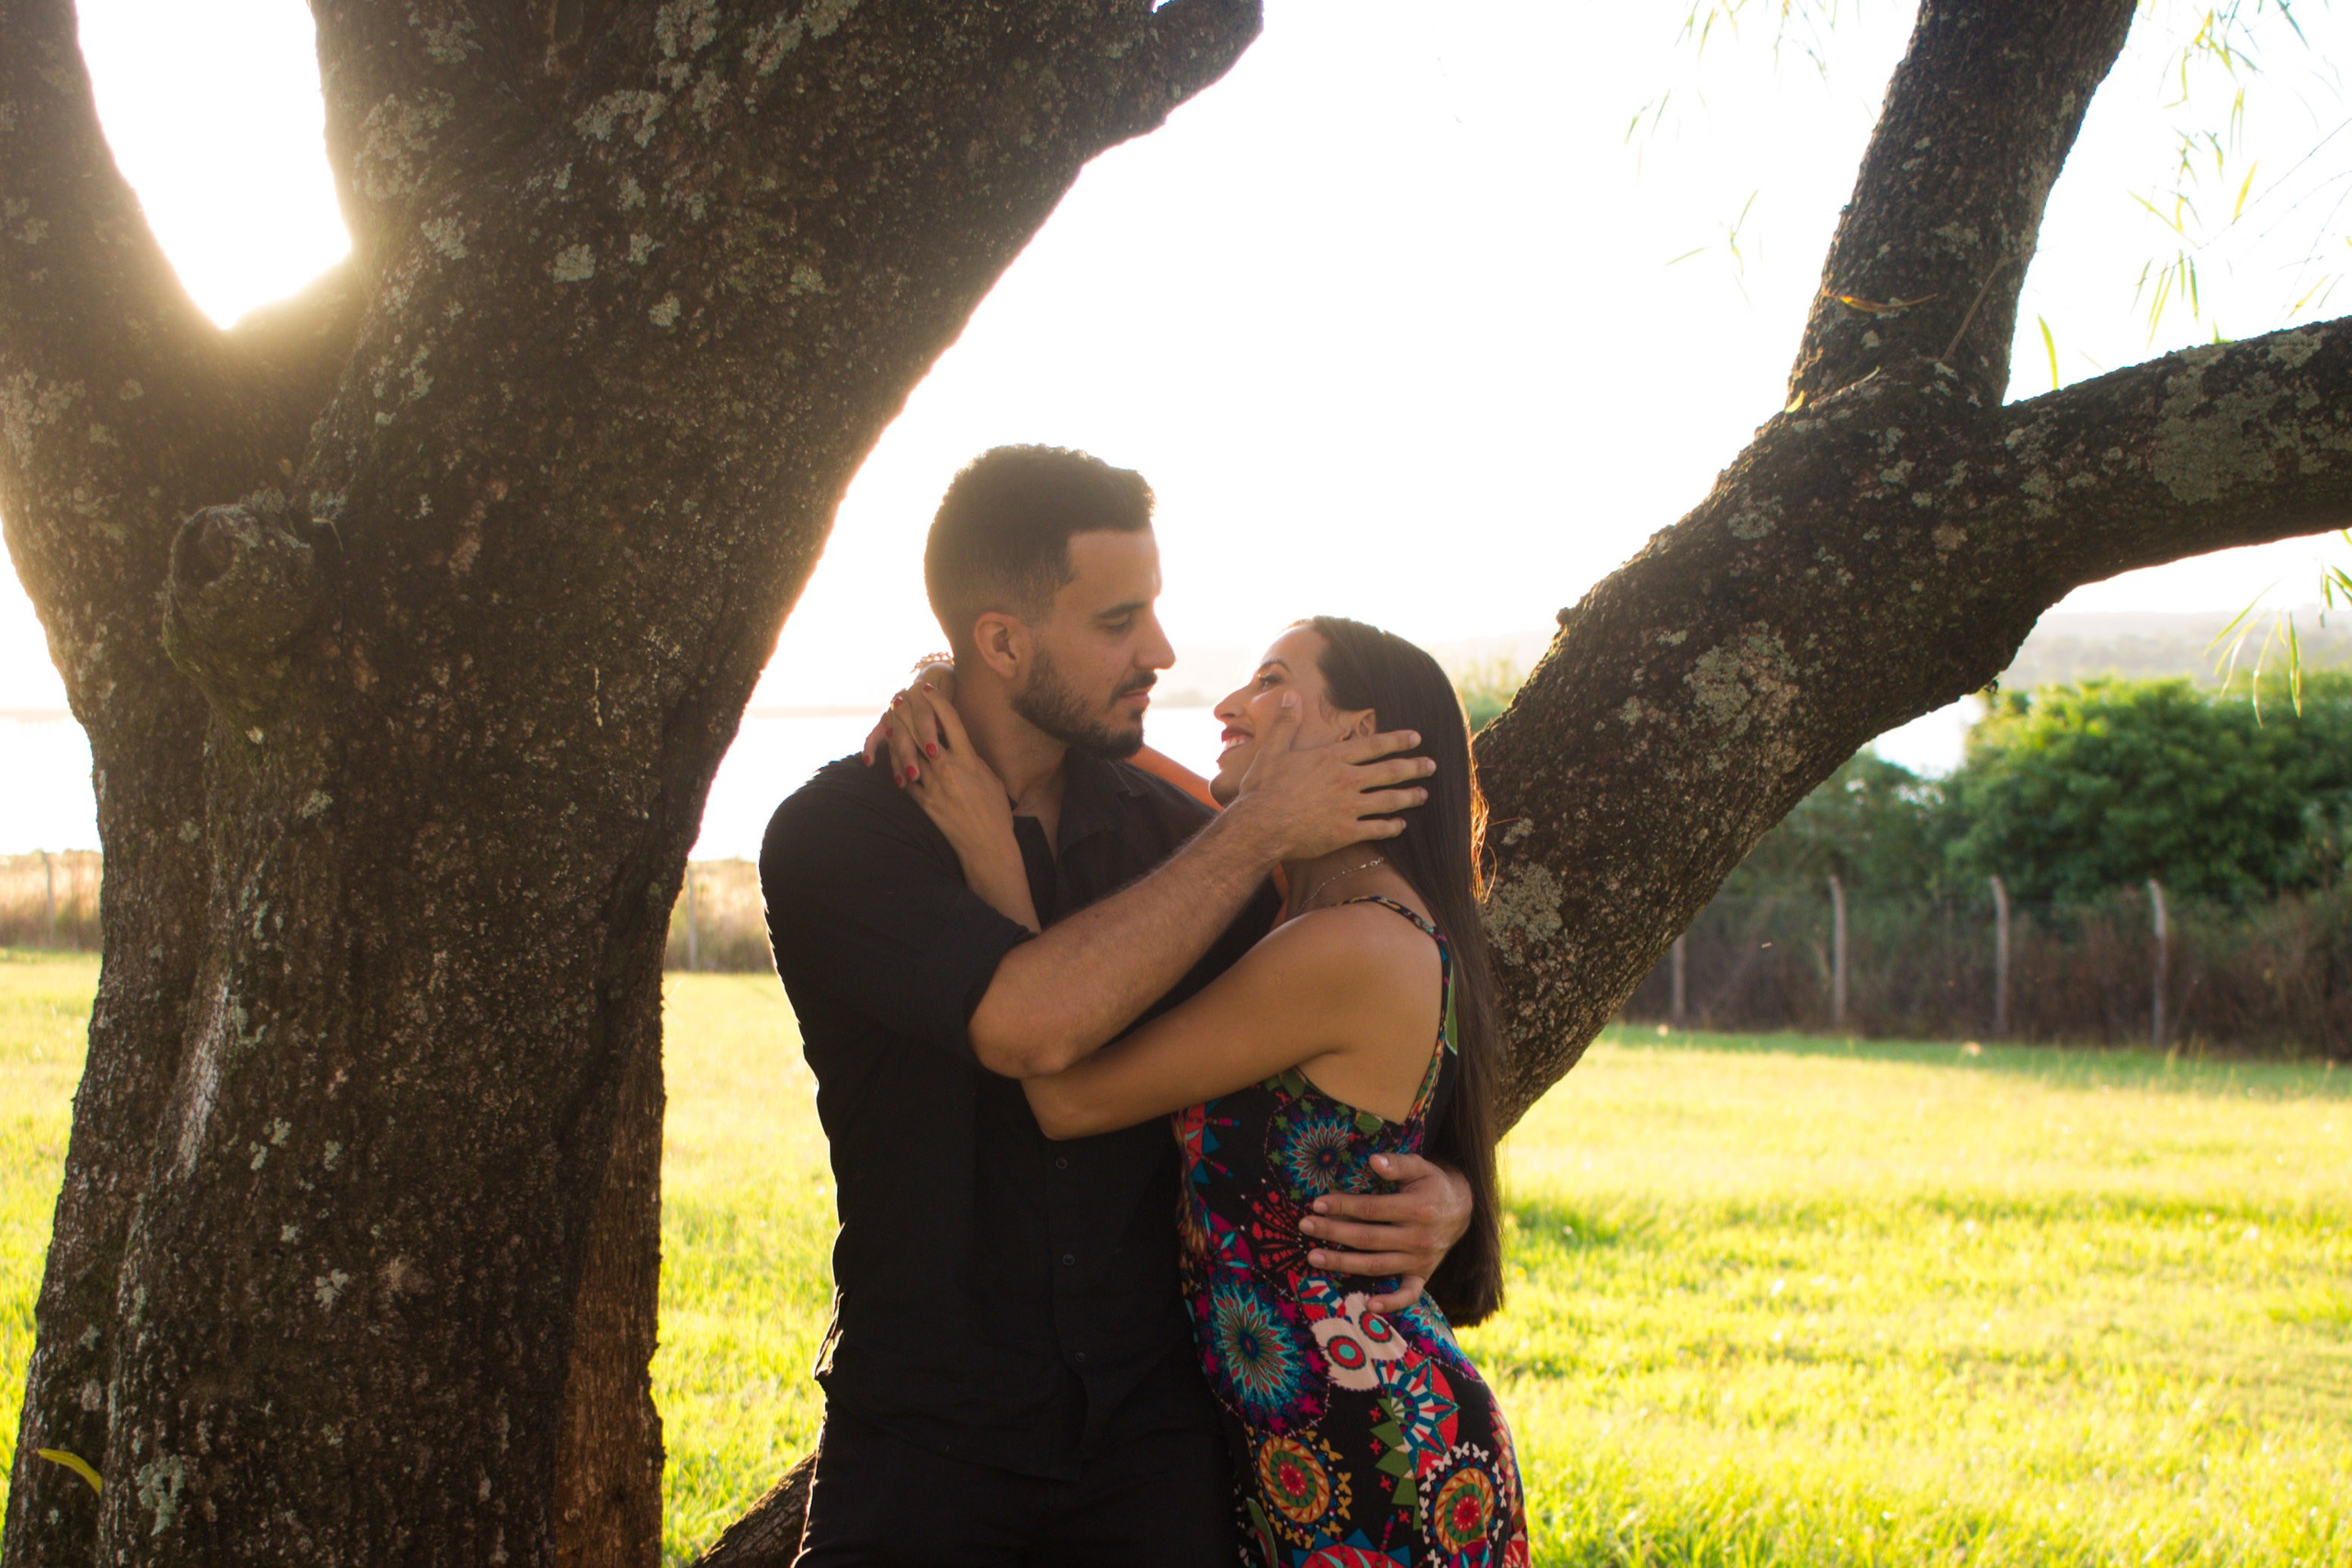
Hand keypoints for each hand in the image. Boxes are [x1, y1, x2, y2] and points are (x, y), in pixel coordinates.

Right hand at [862, 658, 956, 766]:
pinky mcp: (885, 718)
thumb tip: (942, 730)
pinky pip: (875, 733)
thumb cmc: (949, 689)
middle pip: (904, 729)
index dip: (927, 733)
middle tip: (916, 775)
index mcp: (922, 691)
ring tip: (902, 782)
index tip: (934, 753)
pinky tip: (869, 762)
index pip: (923, 714)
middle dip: (909, 753)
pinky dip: (871, 747)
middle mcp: (904, 699)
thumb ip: (947, 711)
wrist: (934, 674)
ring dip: (896, 759)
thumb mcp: (952, 693)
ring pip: (892, 736)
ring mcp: (892, 709)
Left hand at [886, 686, 1038, 928]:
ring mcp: (932, 785)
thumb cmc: (995, 812)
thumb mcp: (991, 779)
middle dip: (909, 711)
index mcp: (968, 759)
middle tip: (900, 699)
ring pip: (908, 752)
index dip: (937, 701)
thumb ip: (975, 760)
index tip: (928, 688)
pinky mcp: (923, 802)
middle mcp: (948, 767)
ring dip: (899, 734)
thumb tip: (964, 748)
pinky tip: (891, 756)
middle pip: (922, 731)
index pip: (950, 721)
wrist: (985, 844)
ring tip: (891, 720)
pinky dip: (897, 766)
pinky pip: (905, 779)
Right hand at [1228, 693, 1434, 861]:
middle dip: (1413, 767)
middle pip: (1389, 771)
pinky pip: (1376, 829)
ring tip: (1424, 794)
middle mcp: (1345, 780)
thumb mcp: (1272, 750)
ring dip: (1409, 796)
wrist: (1260, 826)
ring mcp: (1348, 807)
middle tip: (1432, 766)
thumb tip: (1290, 695)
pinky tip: (1401, 825)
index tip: (1416, 738)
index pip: (1372, 745)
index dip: (1397, 741)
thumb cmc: (1263, 789)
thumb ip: (1286, 723)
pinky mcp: (1345, 832)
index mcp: (1331, 758)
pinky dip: (1391, 826)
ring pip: (1388, 800)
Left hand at [1300, 1152, 1472, 1314]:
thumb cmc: (1432, 1185)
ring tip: (1313, 1257)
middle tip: (1305, 1226)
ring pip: (1376, 1265)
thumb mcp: (1420, 1167)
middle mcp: (1418, 1237)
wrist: (1463, 1210)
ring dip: (1343, 1263)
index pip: (1371, 1209)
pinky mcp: (1423, 1275)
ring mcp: (1421, 1260)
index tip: (1317, 1203)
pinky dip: (1391, 1303)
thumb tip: (1373, 1160)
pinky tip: (1368, 1305)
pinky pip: (1408, 1294)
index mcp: (1417, 1208)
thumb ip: (1398, 1163)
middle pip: (1367, 1238)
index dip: (1343, 1206)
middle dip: (1333, 1232)